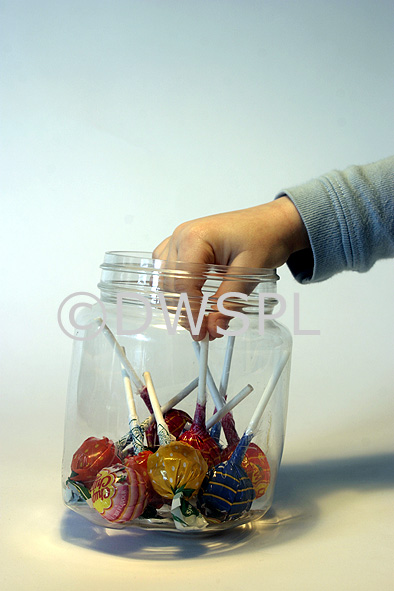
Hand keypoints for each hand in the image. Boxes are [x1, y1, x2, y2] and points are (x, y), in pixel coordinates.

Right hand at [153, 197, 309, 338]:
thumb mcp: (251, 271)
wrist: (273, 222)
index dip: (191, 313)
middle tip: (205, 332)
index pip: (183, 284)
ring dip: (179, 301)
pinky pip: (168, 270)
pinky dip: (176, 287)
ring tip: (201, 319)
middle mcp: (181, 236)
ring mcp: (178, 239)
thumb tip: (213, 327)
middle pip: (171, 285)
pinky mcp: (182, 245)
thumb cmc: (265, 236)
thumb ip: (230, 301)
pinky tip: (191, 299)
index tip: (202, 333)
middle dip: (186, 311)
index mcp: (196, 237)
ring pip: (165, 279)